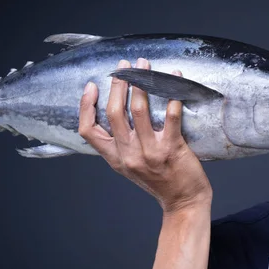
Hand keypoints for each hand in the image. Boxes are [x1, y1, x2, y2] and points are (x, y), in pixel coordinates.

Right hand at [78, 58, 211, 213]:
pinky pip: (170, 116)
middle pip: (114, 113)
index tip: (91, 86)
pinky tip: (176, 79)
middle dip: (118, 84)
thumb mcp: (129, 166)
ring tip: (145, 66)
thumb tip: (115, 113)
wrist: (183, 203)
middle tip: (125, 66)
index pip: (88, 131)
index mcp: (115, 158)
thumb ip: (119, 145)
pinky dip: (173, 95)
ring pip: (139, 110)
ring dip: (142, 83)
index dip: (85, 106)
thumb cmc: (159, 181)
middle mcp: (129, 155)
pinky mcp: (172, 149)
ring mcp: (150, 153)